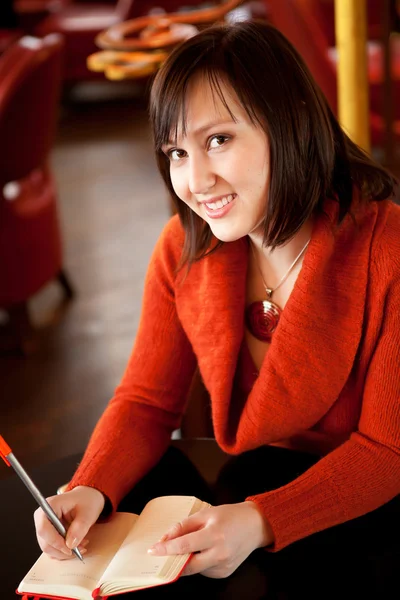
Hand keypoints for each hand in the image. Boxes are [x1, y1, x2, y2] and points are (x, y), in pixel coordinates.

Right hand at [34, 485, 105, 559]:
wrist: (87, 498)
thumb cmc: (86, 501)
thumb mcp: (88, 513)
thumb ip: (79, 528)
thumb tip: (70, 544)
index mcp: (50, 506)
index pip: (43, 528)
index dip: (54, 541)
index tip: (69, 548)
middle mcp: (43, 516)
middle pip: (45, 541)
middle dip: (62, 549)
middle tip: (80, 549)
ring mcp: (45, 526)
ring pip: (48, 548)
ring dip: (65, 552)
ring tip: (81, 546)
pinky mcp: (49, 534)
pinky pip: (53, 549)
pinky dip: (64, 551)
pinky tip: (77, 546)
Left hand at [147, 501, 273, 577]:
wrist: (255, 525)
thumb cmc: (230, 516)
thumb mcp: (205, 513)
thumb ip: (183, 526)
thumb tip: (165, 539)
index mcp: (215, 536)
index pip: (184, 546)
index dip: (166, 549)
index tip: (152, 550)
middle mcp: (220, 554)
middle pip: (187, 565)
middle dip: (172, 561)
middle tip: (162, 554)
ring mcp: (223, 567)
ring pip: (194, 569)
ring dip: (187, 560)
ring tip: (194, 544)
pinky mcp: (224, 574)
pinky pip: (203, 571)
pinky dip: (198, 562)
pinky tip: (204, 550)